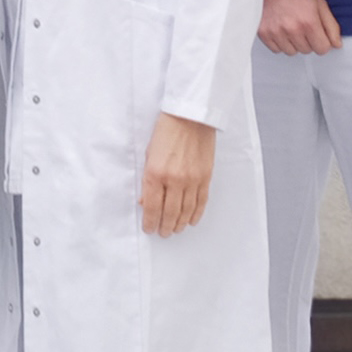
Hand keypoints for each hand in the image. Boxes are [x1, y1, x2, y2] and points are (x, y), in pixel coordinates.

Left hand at [140, 112, 216, 236]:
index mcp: (156, 173)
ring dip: (180, 223)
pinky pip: (201, 202)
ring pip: (187, 210)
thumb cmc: (165, 132)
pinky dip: (196, 214)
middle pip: (170, 212)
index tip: (149, 229)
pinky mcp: (206, 177)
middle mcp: (175, 180)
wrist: (189, 118)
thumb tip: (145, 201)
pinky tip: (191, 220)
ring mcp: (192, 180)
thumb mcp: (148, 154)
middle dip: (165, 226)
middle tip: (162, 233)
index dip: (150, 221)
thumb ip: (147, 179)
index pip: (152, 206)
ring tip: (175, 230)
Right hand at [259, 0, 342, 56]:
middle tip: (301, 26)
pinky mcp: (262, 32)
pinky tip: (280, 30)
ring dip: (293, 43)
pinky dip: (279, 43)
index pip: (322, 49)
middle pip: (307, 50)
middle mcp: (292, 28)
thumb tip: (336, 44)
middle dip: (307, 41)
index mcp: (309, 21)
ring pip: (291, 52)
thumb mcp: (318, 3)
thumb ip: (331, 26)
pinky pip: (276, 50)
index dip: (322, 42)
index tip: (318, 34)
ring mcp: (276, 31)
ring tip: (290, 28)